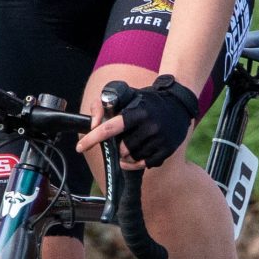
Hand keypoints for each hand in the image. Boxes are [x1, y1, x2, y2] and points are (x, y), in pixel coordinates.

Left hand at [79, 76, 199, 166]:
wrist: (178, 105)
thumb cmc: (146, 101)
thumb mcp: (126, 94)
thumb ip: (103, 104)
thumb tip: (93, 123)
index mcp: (138, 112)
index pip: (111, 127)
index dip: (93, 138)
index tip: (80, 147)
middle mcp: (151, 126)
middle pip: (122, 148)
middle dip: (118, 146)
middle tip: (124, 138)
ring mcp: (160, 140)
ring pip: (132, 158)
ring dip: (127, 155)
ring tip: (131, 145)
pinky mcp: (167, 150)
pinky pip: (144, 164)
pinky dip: (136, 163)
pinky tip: (137, 154)